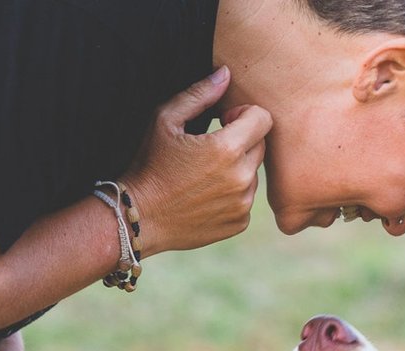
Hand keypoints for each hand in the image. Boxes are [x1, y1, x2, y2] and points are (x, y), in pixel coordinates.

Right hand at [127, 68, 272, 254]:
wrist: (141, 216)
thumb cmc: (150, 164)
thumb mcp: (165, 119)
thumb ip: (199, 94)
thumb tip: (226, 74)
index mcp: (226, 149)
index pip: (263, 119)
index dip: (245, 114)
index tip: (225, 120)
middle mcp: (241, 178)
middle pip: (261, 145)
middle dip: (243, 139)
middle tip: (212, 145)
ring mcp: (243, 204)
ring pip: (254, 173)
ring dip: (238, 167)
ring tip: (206, 172)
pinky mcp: (239, 222)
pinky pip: (247, 198)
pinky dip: (233, 193)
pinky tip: (206, 193)